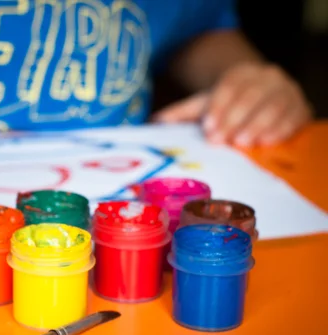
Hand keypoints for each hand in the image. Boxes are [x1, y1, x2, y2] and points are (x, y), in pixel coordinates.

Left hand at [153, 62, 311, 146]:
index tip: (209, 128)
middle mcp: (266, 77)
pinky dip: (280, 130)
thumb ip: (181, 114)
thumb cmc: (227, 104)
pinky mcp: (301, 108)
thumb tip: (152, 123)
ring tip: (243, 142)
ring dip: (257, 125)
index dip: (219, 107)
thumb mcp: (204, 104)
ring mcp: (286, 91)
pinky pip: (293, 117)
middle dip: (234, 120)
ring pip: (273, 106)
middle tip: (220, 140)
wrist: (261, 95)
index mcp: (241, 73)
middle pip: (251, 97)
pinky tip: (266, 142)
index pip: (229, 86)